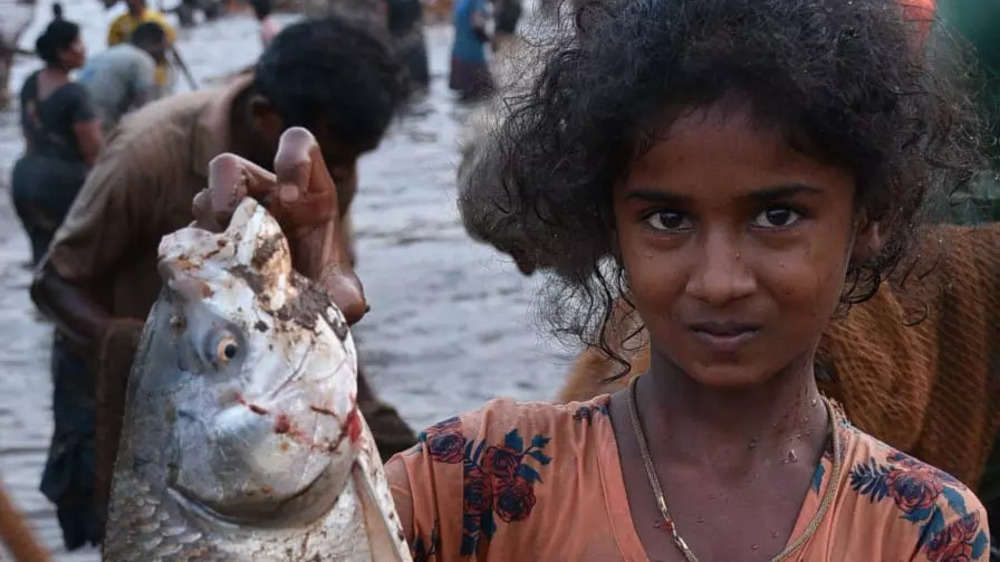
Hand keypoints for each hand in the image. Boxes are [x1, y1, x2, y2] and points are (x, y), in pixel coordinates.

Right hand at [192, 127, 366, 323]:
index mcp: (307, 190)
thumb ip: (347, 293)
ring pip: (204, 197)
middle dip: (228, 187)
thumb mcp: (340, 292)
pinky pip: (188, 234)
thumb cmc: (322, 287)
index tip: (291, 197)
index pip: (297, 144)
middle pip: (230, 166)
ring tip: (222, 250)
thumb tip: (349, 305)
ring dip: (208, 221)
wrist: (293, 315)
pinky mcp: (207, 242)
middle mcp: (266, 195)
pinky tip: (209, 272)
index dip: (292, 157)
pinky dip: (195, 249)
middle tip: (233, 217)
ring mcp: (232, 215)